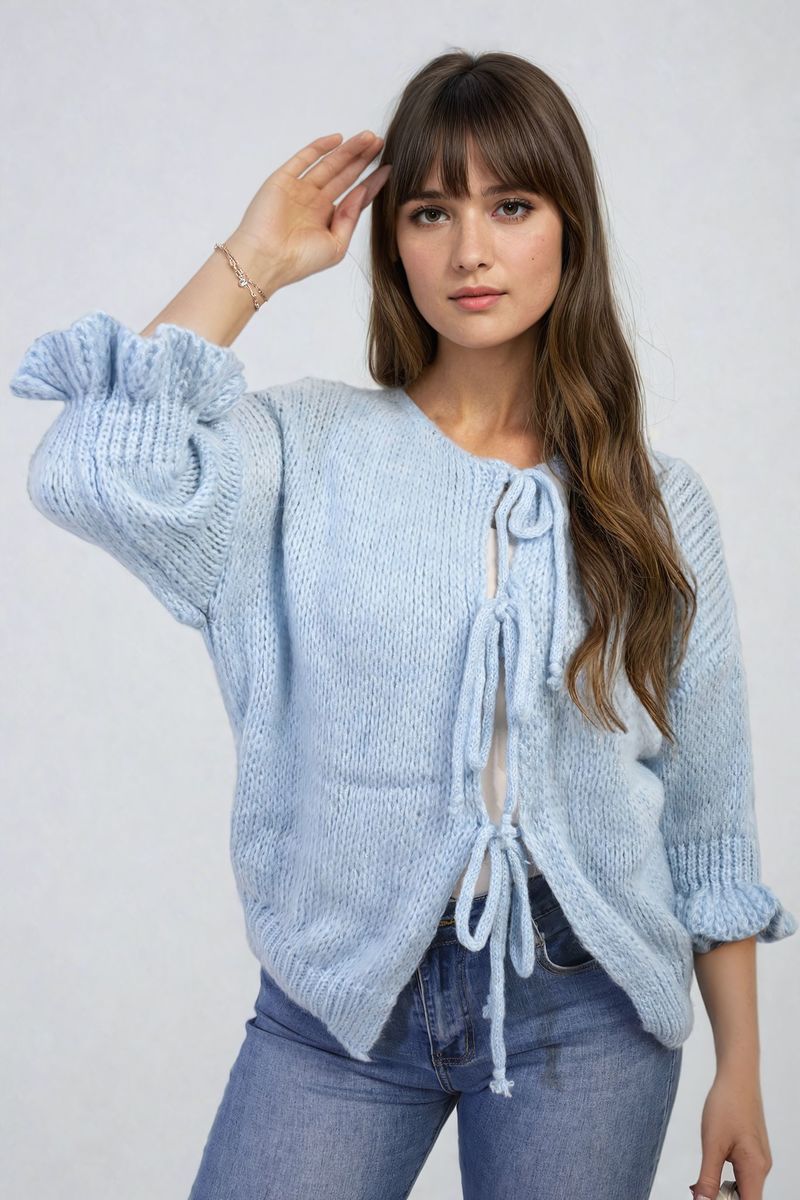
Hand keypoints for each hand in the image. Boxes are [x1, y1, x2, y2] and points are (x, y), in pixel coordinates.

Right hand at [233, 130, 390, 288]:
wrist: (267, 260)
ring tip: (369, 137)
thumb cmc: (300, 260)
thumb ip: (350, 218)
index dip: (371, 182)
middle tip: (380, 143)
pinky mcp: (283, 180)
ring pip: (329, 164)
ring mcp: (299, 190)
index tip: (388, 168)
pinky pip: (304, 159)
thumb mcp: (336, 245)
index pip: (354, 196)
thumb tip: (363, 192)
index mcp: (326, 220)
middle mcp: (314, 202)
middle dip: (362, 159)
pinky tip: (338, 139)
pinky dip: (320, 147)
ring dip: (349, 150)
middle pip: (344, 175)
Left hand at [690, 1069, 772, 1199]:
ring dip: (723, 1192)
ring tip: (701, 1185)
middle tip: (698, 1193)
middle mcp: (762, 1168)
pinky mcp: (752, 1152)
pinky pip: (742, 1176)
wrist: (737, 1077)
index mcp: (755, 1169)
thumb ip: (708, 1178)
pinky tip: (710, 1171)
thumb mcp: (712, 1145)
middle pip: (746, 1199)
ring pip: (743, 1189)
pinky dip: (726, 1179)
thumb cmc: (727, 1104)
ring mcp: (758, 1160)